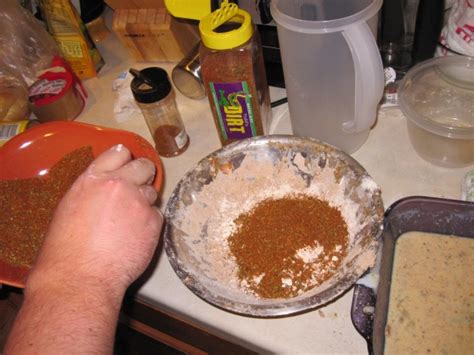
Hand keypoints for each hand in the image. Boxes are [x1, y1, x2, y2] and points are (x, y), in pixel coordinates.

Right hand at [27, 144, 162, 295]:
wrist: (80, 276)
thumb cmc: (66, 251)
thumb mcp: (71, 207)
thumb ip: (93, 191)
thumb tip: (106, 189)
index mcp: (93, 179)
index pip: (118, 152)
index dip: (125, 159)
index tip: (127, 165)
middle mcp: (119, 185)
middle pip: (143, 166)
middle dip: (143, 175)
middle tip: (137, 188)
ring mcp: (138, 202)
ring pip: (152, 192)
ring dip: (144, 203)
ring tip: (129, 223)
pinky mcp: (153, 221)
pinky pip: (157, 215)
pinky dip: (150, 224)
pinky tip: (135, 237)